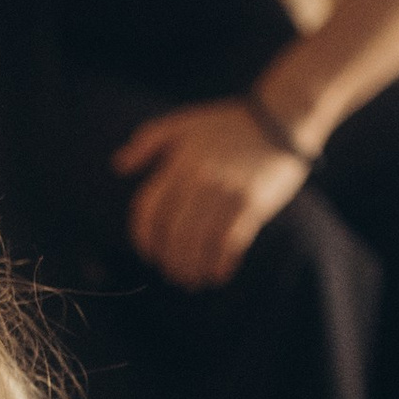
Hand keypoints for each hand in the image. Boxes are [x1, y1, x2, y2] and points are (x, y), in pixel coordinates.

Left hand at [113, 98, 309, 287]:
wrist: (280, 119)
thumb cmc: (227, 123)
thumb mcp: (182, 122)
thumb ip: (146, 140)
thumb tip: (119, 165)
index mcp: (179, 164)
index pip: (149, 210)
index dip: (144, 238)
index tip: (149, 254)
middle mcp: (200, 180)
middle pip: (175, 233)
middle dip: (170, 261)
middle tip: (172, 274)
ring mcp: (228, 192)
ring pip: (201, 243)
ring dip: (193, 268)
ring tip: (192, 280)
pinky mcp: (253, 203)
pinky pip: (232, 242)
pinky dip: (221, 264)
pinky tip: (217, 274)